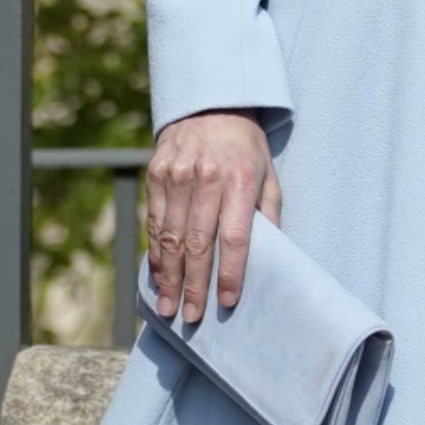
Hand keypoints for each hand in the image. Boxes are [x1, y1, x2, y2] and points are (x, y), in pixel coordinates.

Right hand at [147, 110, 279, 324]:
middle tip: (192, 318)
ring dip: (170, 278)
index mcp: (241, 180)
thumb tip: (269, 257)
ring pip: (170, 237)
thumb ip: (268, 215)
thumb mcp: (269, 176)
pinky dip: (156, 254)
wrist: (210, 106)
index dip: (230, 272)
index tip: (226, 301)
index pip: (235, 236)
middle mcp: (205, 179)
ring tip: (169, 307)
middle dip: (195, 285)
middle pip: (198, 243)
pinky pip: (154, 222)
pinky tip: (159, 277)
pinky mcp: (155, 176)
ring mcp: (176, 177)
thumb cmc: (247, 150)